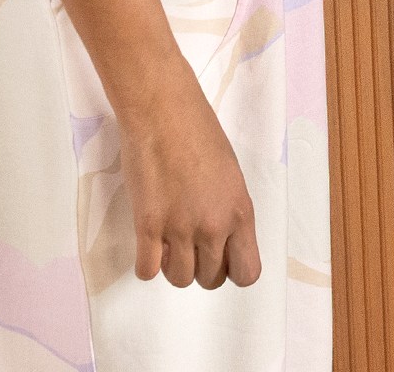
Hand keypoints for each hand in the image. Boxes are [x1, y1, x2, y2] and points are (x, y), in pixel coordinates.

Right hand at [124, 90, 260, 289]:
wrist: (164, 113)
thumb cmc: (199, 133)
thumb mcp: (231, 176)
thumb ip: (229, 212)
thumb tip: (219, 239)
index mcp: (240, 212)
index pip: (247, 273)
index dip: (232, 270)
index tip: (220, 257)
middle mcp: (214, 226)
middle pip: (210, 279)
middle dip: (200, 267)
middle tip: (189, 244)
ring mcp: (180, 228)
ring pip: (180, 279)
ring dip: (173, 266)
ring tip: (168, 242)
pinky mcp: (148, 226)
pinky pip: (147, 271)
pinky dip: (147, 265)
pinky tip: (148, 246)